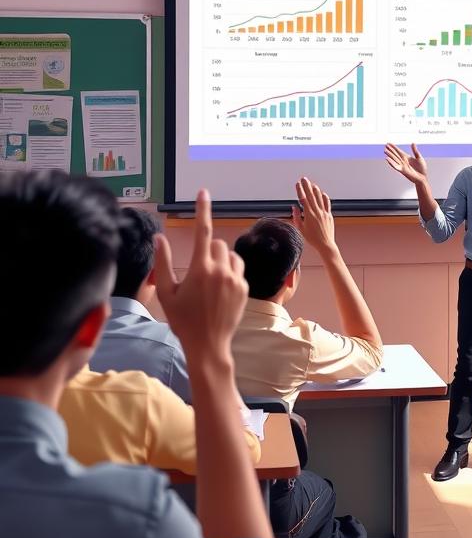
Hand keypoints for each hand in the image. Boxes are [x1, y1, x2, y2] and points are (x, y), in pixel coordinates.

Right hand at [153, 189, 247, 363]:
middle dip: (208, 250)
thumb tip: (159, 238)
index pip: (202, 232)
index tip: (204, 192)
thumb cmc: (182, 320)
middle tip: (198, 272)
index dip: (203, 210)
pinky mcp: (245, 288)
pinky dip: (230, 272)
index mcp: (200, 269)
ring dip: (221, 260)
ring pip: (231, 255)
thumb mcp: (166, 292)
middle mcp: (221, 271)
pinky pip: (239, 269)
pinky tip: (219, 291)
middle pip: (218, 244)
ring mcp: (236, 279)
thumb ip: (162, 263)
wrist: (208, 344)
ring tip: (209, 281)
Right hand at [291, 177, 335, 253]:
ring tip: (312, 184)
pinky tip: (322, 193)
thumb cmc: (312, 238)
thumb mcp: (301, 228)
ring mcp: (324, 213)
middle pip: (311, 196)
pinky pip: (327, 204)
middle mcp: (317, 212)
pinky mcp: (329, 215)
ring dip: (315, 190)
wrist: (325, 244)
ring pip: (320, 198)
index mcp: (309, 215)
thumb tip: (294, 207)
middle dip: (307, 186)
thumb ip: (296, 217)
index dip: (300, 190)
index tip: (297, 183)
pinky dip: (324, 198)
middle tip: (304, 178)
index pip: (303, 199)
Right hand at [384, 142, 427, 185]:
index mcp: (406, 158)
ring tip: (385, 151)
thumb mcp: (419, 158)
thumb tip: (412, 143)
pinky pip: (396, 166)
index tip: (389, 143)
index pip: (398, 151)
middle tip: (385, 146)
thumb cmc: (422, 169)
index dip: (394, 147)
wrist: (423, 178)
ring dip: (390, 155)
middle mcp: (403, 161)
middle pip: (395, 155)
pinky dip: (391, 162)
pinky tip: (387, 159)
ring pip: (394, 159)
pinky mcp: (403, 170)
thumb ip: (415, 151)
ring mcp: (402, 166)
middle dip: (390, 150)